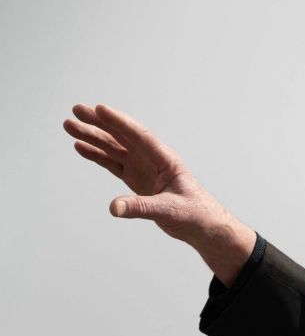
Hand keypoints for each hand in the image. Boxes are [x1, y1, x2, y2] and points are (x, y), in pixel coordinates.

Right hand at [63, 104, 255, 285]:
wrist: (203, 226)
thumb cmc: (195, 215)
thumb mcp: (168, 211)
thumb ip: (140, 208)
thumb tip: (114, 208)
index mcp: (166, 160)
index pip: (140, 136)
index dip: (120, 122)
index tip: (100, 109)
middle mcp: (153, 160)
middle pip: (123, 136)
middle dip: (100, 123)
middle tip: (76, 110)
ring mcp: (144, 169)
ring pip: (115, 148)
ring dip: (94, 137)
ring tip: (70, 126)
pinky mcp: (138, 180)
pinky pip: (114, 164)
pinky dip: (98, 155)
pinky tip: (81, 147)